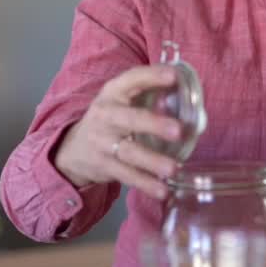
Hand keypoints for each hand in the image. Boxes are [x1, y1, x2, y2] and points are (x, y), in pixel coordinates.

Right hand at [52, 65, 181, 198]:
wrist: (73, 149)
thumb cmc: (110, 120)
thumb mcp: (121, 101)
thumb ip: (149, 96)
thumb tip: (192, 101)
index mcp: (113, 92)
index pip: (132, 79)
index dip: (152, 76)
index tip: (174, 76)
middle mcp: (106, 115)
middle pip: (130, 119)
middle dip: (154, 124)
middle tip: (178, 131)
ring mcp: (102, 142)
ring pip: (129, 152)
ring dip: (153, 161)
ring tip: (174, 168)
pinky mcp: (103, 165)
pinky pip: (127, 175)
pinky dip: (145, 184)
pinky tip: (162, 190)